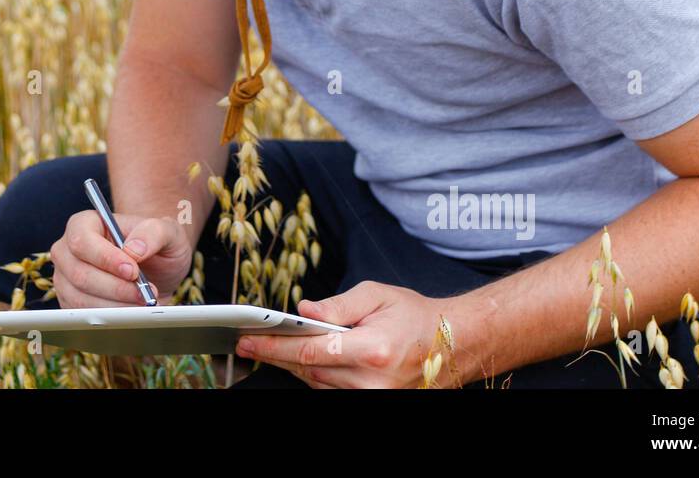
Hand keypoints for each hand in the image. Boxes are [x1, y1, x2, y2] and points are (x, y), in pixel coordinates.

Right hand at [50, 211, 193, 307]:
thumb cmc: (155, 245)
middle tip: (145, 293)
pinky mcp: (70, 301)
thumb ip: (153, 232)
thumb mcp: (166, 231)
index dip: (105, 258)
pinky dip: (110, 317)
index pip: (82, 241)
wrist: (156, 269)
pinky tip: (130, 310)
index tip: (133, 271)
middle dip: (116, 288)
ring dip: (115, 305)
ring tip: (141, 301)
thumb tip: (134, 249)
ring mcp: (65, 278)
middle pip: (80, 274)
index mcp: (83, 224)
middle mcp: (67, 250)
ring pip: (81, 299)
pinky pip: (84, 315)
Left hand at [234, 281, 455, 387]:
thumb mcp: (377, 295)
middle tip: (248, 342)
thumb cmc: (414, 316)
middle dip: (276, 355)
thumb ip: (338, 305)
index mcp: (372, 350)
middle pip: (308, 371)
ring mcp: (373, 396)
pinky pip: (332, 391)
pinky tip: (302, 361)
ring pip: (317, 384)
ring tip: (272, 347)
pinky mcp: (374, 401)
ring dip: (294, 366)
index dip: (274, 346)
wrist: (450, 344)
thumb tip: (303, 310)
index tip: (248, 340)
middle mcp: (371, 381)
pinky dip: (315, 376)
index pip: (309, 352)